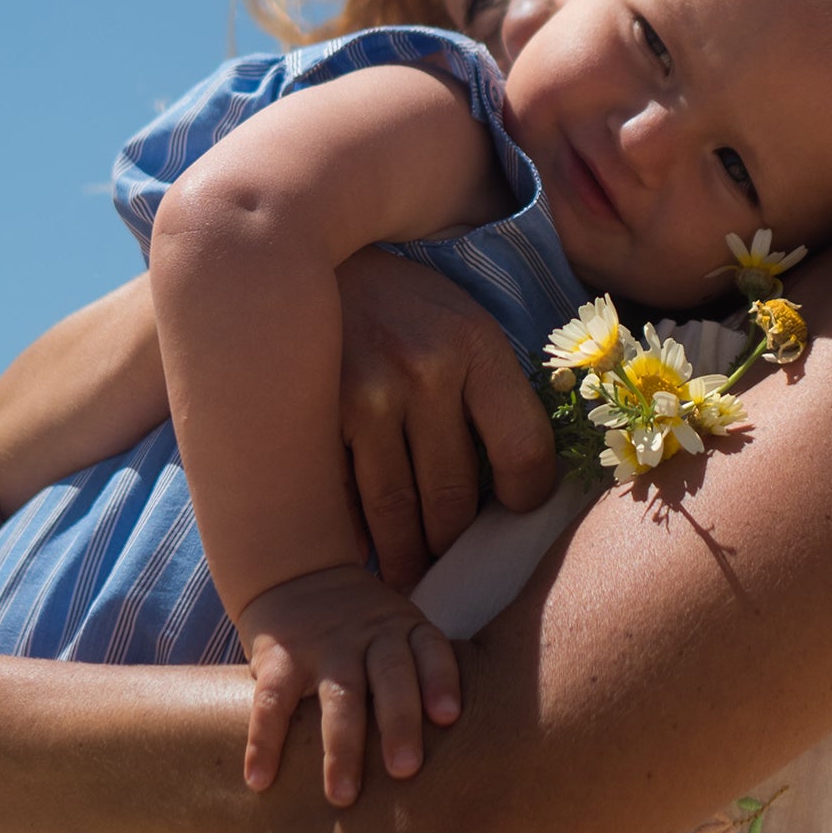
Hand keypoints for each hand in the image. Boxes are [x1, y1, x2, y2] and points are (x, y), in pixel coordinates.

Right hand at [238, 565, 461, 807]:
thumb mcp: (399, 632)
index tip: (449, 717)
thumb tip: (472, 755)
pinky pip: (271, 702)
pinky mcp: (279, 657)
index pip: (431, 650)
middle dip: (398, 722)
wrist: (296, 575)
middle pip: (390, 676)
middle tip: (406, 771)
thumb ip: (422, 678)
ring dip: (340, 747)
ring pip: (337, 695)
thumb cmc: (364, 629)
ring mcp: (324, 646)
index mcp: (406, 630)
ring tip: (342, 797)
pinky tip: (260, 780)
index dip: (441, 680)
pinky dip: (264, 742)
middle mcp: (370, 635)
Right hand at [336, 249, 556, 591]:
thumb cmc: (397, 307)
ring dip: (406, 557)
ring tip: (411, 571)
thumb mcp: (460, 324)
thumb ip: (492, 391)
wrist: (304, 261)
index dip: (526, 498)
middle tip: (452, 558)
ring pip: (396, 514)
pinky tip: (360, 545)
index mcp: (474, 345)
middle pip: (455, 498)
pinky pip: (341, 504)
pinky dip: (354, 536)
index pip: (525, 452)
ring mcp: (360, 395)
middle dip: (455, 543)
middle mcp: (422, 369)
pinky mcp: (311, 419)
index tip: (513, 510)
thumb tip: (524, 488)